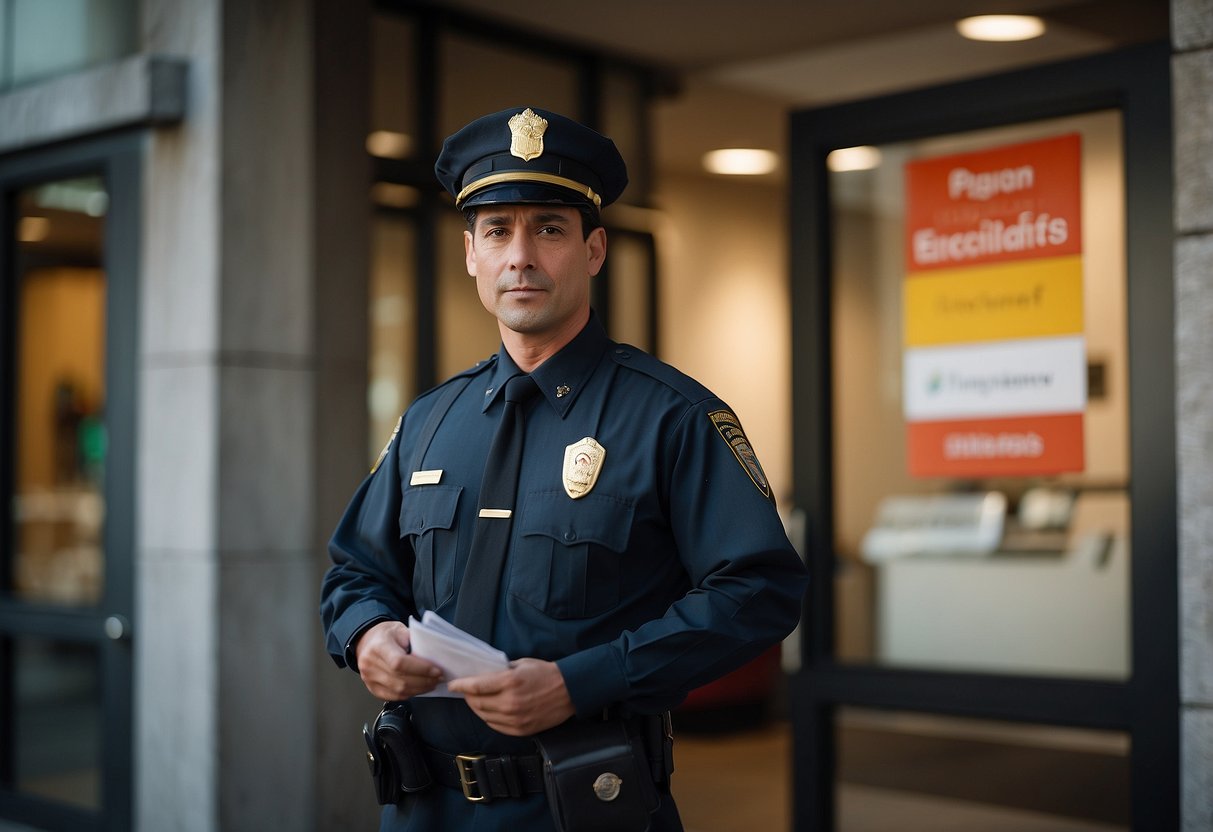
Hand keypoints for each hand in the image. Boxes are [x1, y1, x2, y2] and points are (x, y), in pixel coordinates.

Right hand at [354, 621, 442, 700]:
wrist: (368, 640)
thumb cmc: (387, 634)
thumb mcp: (402, 630)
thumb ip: (415, 642)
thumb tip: (434, 658)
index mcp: (378, 646)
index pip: (399, 662)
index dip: (421, 669)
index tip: (436, 670)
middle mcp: (370, 663)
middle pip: (400, 679)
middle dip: (424, 681)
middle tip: (439, 678)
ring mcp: (369, 678)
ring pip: (398, 690)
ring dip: (419, 689)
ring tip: (432, 683)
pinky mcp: (371, 688)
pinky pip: (393, 696)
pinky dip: (409, 694)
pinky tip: (419, 688)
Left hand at [447, 658, 574, 735]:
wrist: (569, 690)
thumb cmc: (545, 673)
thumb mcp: (521, 664)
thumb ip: (501, 671)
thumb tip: (483, 676)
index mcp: (510, 682)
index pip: (476, 687)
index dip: (461, 686)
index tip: (452, 685)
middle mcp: (510, 703)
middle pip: (478, 703)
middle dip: (468, 697)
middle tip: (465, 692)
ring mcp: (515, 719)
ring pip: (485, 716)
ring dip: (477, 709)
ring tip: (476, 701)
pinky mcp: (521, 730)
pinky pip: (496, 726)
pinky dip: (489, 719)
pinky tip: (489, 712)